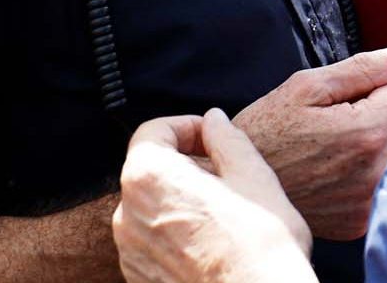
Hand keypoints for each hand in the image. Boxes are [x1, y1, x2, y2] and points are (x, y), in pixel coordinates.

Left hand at [114, 109, 314, 282]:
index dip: (186, 126)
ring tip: (224, 213)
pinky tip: (212, 242)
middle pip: (150, 170)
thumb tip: (214, 120)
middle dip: (185, 165)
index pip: (153, 131)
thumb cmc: (259, 246)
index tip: (212, 138)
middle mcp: (127, 214)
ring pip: (151, 208)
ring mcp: (130, 252)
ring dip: (181, 199)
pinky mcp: (138, 279)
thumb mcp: (254, 176)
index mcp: (149, 177)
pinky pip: (152, 242)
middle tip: (226, 176)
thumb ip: (227, 140)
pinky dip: (176, 233)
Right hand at [233, 45, 386, 239]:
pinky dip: (359, 175)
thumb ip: (363, 68)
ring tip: (326, 150)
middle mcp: (377, 174)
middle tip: (330, 126)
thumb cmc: (265, 131)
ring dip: (369, 146)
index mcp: (368, 134)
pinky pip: (377, 184)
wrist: (235, 189)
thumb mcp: (306, 87)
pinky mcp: (359, 222)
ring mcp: (368, 204)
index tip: (340, 101)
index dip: (372, 88)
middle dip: (374, 117)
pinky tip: (327, 173)